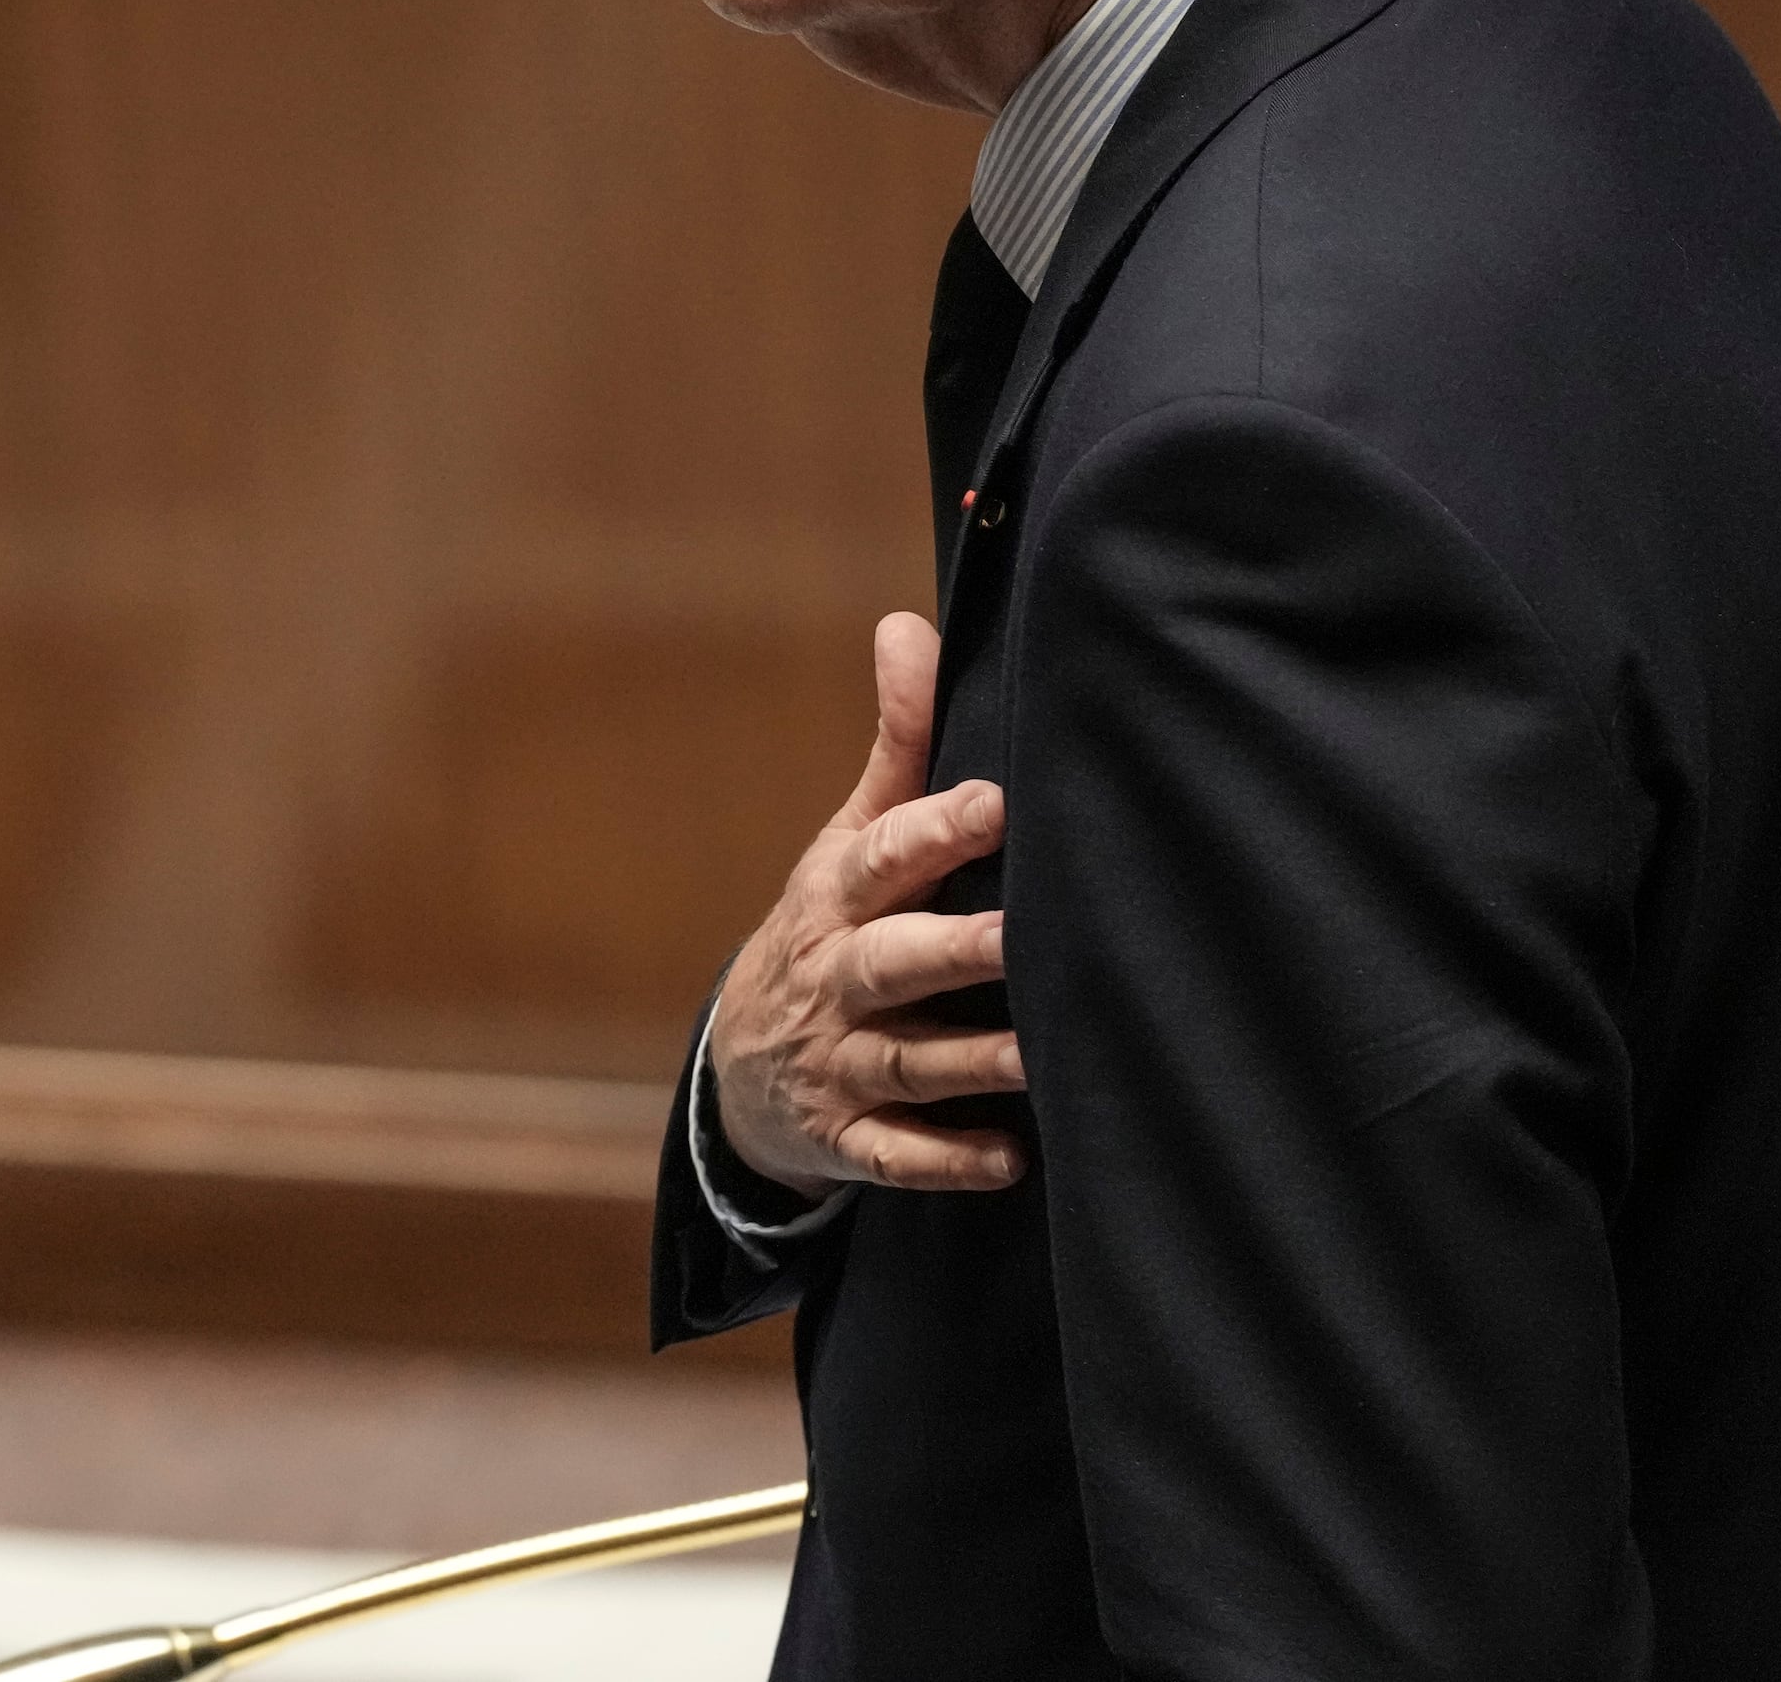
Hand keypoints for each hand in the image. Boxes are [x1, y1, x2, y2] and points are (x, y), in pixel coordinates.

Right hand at [706, 610, 1026, 1198]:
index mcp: (836, 896)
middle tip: (1020, 937)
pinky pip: (895, 1155)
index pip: (881, 858)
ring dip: (970, 1063)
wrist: (741, 1071)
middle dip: (952, 950)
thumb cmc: (828, 930)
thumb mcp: (844, 841)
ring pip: (905, 1063)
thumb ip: (895, 745)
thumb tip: (908, 621)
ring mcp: (838, 1063)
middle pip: (891, 961)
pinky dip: (948, 1159)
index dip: (934, 831)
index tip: (996, 803)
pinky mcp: (848, 1138)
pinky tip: (1010, 1157)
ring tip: (1039, 1055)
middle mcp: (836, 978)